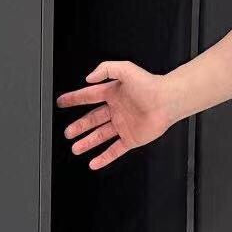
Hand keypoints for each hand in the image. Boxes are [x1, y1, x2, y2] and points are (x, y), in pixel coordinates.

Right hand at [56, 61, 176, 170]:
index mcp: (115, 92)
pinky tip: (94, 162)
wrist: (168, 101)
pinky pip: (115, 150)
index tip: (63, 101)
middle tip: (68, 132)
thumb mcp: (126, 69)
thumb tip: (89, 77)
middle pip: (93, 119)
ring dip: (88, 142)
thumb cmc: (151, 84)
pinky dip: (104, 157)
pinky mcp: (131, 138)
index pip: (90, 95)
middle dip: (80, 126)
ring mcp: (124, 124)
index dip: (76, 98)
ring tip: (75, 148)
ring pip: (101, 135)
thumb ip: (106, 69)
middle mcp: (118, 109)